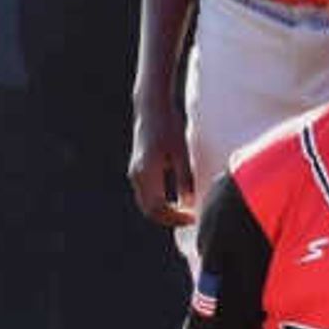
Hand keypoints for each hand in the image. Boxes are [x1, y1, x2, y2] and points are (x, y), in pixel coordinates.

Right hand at [130, 105, 194, 229]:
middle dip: (170, 218)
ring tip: (187, 214)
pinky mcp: (138, 170)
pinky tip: (177, 204)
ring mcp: (135, 173)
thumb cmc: (169, 126)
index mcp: (147, 172)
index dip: (175, 217)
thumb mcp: (181, 152)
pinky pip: (146, 195)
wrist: (151, 109)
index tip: (194, 218)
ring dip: (164, 213)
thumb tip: (190, 203)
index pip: (158, 207)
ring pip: (146, 204)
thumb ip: (184, 178)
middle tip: (192, 220)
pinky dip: (159, 204)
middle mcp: (137, 175)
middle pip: (149, 210)